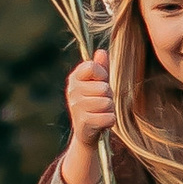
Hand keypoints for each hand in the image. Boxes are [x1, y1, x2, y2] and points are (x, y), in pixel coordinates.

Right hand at [61, 50, 114, 183]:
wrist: (87, 132)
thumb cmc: (95, 103)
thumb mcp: (99, 84)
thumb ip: (101, 68)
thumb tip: (101, 51)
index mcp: (75, 78)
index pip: (92, 67)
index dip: (102, 75)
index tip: (100, 83)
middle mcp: (72, 91)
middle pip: (104, 88)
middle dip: (108, 97)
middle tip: (101, 103)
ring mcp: (76, 107)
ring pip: (107, 103)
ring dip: (109, 109)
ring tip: (101, 112)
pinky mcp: (83, 122)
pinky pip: (109, 117)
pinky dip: (110, 121)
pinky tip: (101, 123)